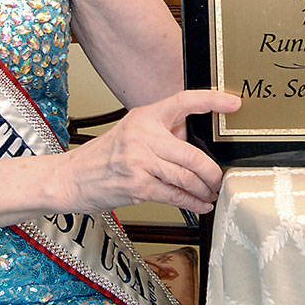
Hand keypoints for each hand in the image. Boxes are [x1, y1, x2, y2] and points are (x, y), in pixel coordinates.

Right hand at [57, 90, 240, 214]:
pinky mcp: (138, 186)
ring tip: (211, 193)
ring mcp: (140, 161)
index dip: (212, 99)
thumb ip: (160, 131)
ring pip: (186, 177)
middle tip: (219, 179)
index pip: (183, 101)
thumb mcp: (131, 131)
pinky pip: (175, 195)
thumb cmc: (103, 156)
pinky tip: (200, 205)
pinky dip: (192, 203)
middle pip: (192, 154)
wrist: (71, 178)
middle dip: (212, 172)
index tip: (233, 103)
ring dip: (204, 189)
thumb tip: (191, 135)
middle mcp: (143, 135)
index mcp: (145, 116)